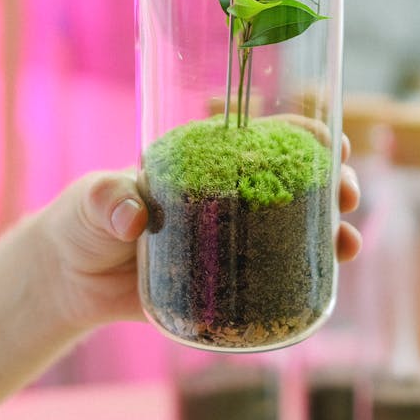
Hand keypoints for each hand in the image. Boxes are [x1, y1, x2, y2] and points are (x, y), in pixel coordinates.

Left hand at [42, 138, 361, 332]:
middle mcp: (228, 196)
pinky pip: (275, 277)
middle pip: (294, 182)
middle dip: (332, 183)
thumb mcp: (93, 201)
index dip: (305, 136)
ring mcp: (232, 240)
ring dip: (331, 232)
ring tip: (349, 243)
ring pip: (295, 229)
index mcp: (204, 162)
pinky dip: (306, 277)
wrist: (70, 280)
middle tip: (347, 194)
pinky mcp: (228, 283)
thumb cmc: (82, 221)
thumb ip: (109, 199)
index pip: (263, 139)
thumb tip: (133, 217)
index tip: (333, 141)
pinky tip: (330, 282)